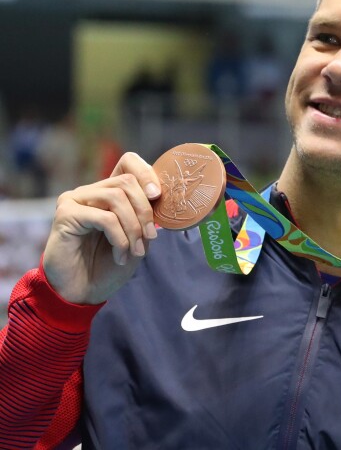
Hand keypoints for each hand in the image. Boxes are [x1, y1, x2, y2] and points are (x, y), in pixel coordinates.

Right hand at [42, 153, 161, 304]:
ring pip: (117, 198)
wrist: (84, 292)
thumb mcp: (139, 237)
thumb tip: (160, 195)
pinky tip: (120, 255)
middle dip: (145, 211)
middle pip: (127, 181)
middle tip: (150, 237)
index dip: (147, 173)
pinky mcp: (65, 215)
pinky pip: (104, 218)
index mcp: (110, 192)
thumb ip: (147, 215)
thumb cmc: (111, 265)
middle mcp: (91, 191)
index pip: (129, 161)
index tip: (158, 196)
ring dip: (133, 228)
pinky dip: (119, 238)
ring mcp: (75, 200)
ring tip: (135, 251)